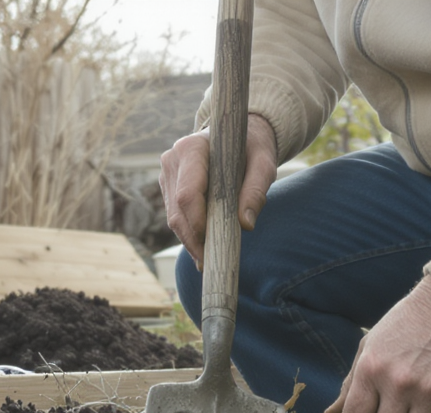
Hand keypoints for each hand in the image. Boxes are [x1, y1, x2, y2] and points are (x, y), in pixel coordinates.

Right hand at [159, 113, 278, 269]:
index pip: (188, 194)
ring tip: (208, 260)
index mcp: (192, 148)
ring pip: (174, 216)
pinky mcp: (168, 185)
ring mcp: (167, 173)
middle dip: (193, 239)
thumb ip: (256, 190)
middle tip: (210, 263)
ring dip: (190, 240)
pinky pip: (176, 214)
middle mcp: (172, 159)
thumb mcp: (263, 163)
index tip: (211, 246)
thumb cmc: (251, 146)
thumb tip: (246, 225)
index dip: (197, 224)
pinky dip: (189, 232)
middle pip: (177, 211)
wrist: (235, 132)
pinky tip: (203, 248)